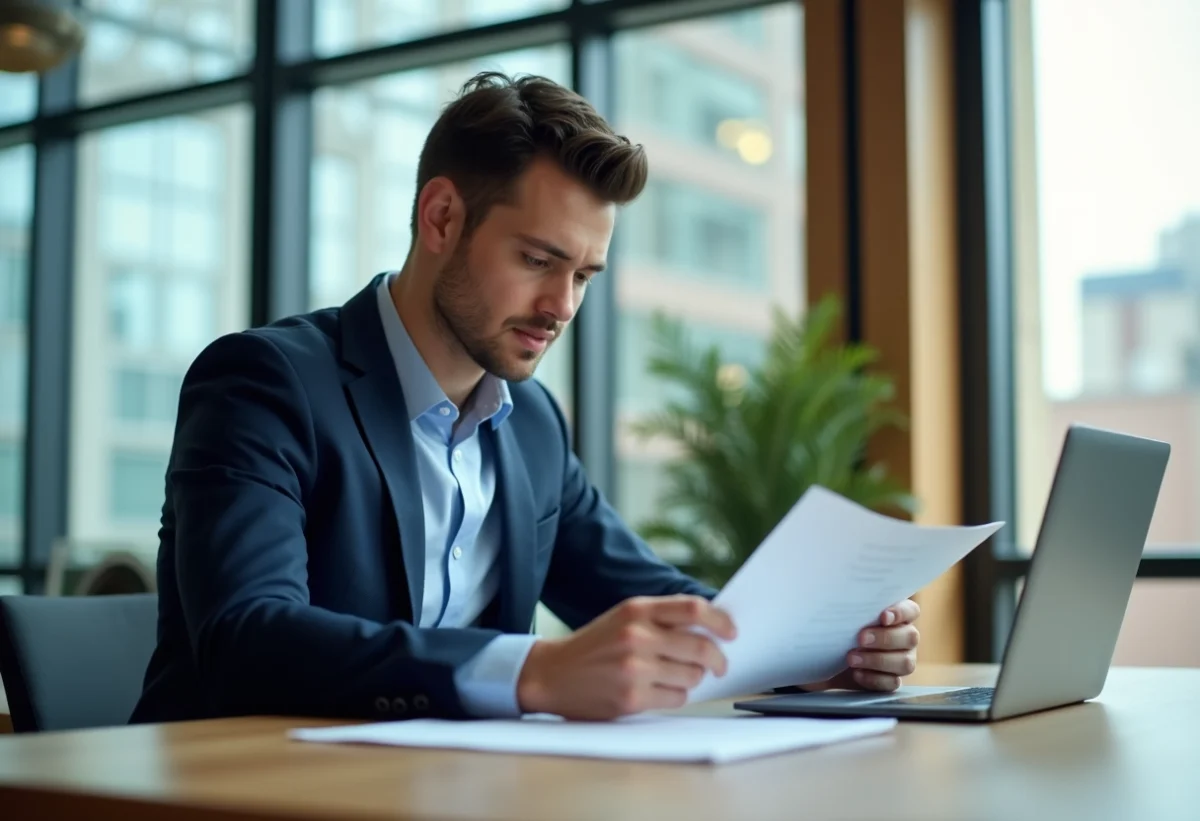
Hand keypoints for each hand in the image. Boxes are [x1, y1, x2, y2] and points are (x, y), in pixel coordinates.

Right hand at [516, 595, 736, 719]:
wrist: (551, 674)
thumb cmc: (594, 645)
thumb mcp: (624, 618)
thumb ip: (662, 618)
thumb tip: (710, 628)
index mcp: (636, 609)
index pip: (693, 608)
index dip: (720, 620)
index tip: (732, 632)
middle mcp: (637, 636)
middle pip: (701, 646)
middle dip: (718, 659)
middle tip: (720, 665)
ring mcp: (635, 668)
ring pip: (692, 675)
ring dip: (693, 678)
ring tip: (677, 676)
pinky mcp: (632, 698)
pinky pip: (677, 698)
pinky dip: (676, 695)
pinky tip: (659, 690)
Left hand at [802, 599, 920, 691]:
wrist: (822, 657)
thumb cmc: (836, 627)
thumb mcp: (840, 613)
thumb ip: (849, 603)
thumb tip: (836, 584)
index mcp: (897, 615)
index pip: (911, 610)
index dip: (901, 613)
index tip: (882, 616)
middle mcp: (904, 637)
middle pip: (910, 637)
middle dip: (885, 638)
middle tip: (860, 638)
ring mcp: (901, 659)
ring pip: (905, 663)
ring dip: (878, 660)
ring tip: (851, 658)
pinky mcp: (891, 680)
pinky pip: (892, 683)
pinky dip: (874, 679)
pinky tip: (857, 674)